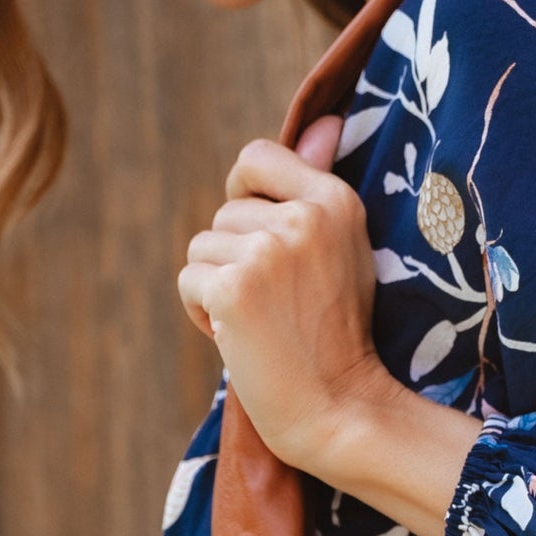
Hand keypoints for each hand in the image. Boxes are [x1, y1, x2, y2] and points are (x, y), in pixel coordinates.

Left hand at [177, 117, 404, 469]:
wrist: (343, 412)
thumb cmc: (341, 340)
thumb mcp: (346, 251)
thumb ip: (320, 187)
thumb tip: (327, 123)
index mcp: (334, 202)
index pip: (256, 157)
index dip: (243, 195)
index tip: (257, 237)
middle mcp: (303, 218)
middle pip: (224, 213)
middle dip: (234, 258)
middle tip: (276, 308)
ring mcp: (267, 253)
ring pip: (202, 248)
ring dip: (217, 288)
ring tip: (260, 325)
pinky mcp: (234, 289)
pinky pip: (189, 282)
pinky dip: (204, 315)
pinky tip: (241, 341)